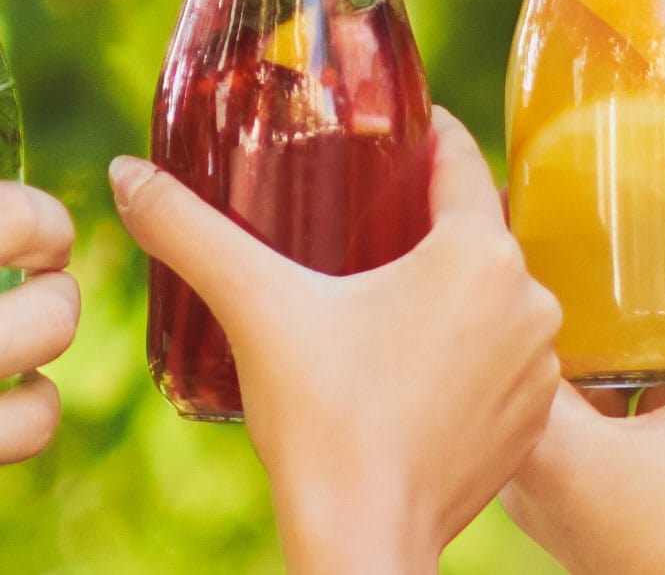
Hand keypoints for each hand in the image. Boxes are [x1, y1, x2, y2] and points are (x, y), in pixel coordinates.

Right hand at [109, 107, 564, 573]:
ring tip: (384, 293)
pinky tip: (414, 359)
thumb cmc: (321, 421)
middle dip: (422, 221)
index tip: (388, 132)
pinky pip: (504, 360)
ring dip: (451, 290)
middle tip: (363, 217)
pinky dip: (468, 352)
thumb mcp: (253, 306)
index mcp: (479, 253)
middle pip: (475, 230)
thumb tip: (125, 174)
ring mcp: (539, 367)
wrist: (363, 540)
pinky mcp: (534, 421)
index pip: (459, 159)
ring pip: (494, 298)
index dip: (421, 137)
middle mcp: (530, 301)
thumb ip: (188, 230)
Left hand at [498, 146, 664, 572]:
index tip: (481, 140)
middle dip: (515, 250)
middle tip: (540, 163)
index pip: (477, 295)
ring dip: (555, 305)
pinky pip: (567, 404)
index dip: (475, 213)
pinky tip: (634, 326)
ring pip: (532, 367)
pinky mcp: (582, 502)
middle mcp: (523, 459)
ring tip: (585, 223)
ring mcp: (549, 486)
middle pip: (496, 326)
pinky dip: (588, 354)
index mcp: (535, 430)